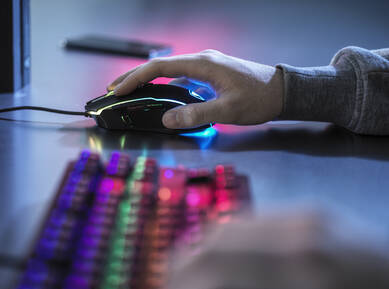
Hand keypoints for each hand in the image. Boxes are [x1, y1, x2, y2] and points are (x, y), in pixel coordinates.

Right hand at [107, 50, 283, 128]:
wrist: (282, 92)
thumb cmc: (259, 99)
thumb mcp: (228, 111)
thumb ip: (197, 114)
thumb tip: (167, 119)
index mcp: (203, 64)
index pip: (160, 68)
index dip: (136, 78)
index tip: (119, 90)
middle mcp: (202, 60)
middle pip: (160, 66)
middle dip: (136, 77)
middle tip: (116, 90)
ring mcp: (207, 65)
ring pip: (170, 71)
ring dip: (149, 81)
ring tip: (132, 92)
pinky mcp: (211, 73)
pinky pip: (181, 76)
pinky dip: (165, 85)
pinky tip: (160, 95)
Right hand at [149, 211, 388, 288]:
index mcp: (307, 288)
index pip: (220, 281)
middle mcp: (300, 244)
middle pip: (216, 245)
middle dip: (179, 269)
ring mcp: (304, 220)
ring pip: (228, 225)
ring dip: (195, 250)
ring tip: (180, 272)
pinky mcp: (307, 210)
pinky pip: (248, 220)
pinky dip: (220, 238)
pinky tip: (213, 255)